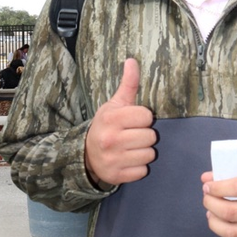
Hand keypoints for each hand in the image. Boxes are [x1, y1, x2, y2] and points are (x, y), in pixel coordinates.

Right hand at [84, 58, 156, 186]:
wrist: (86, 154)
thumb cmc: (106, 126)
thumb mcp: (114, 104)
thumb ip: (127, 84)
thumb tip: (132, 60)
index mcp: (112, 118)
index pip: (147, 116)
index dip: (143, 118)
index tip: (134, 120)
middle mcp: (111, 139)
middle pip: (151, 136)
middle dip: (145, 135)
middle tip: (133, 135)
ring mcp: (113, 159)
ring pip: (149, 155)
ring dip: (144, 152)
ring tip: (132, 148)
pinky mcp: (117, 176)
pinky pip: (143, 171)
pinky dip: (139, 167)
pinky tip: (128, 160)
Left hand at [201, 164, 236, 236]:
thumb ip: (233, 171)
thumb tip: (205, 178)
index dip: (217, 187)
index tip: (207, 186)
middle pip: (230, 211)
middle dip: (211, 204)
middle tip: (206, 198)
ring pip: (231, 231)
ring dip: (214, 222)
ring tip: (210, 213)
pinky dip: (223, 234)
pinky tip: (221, 224)